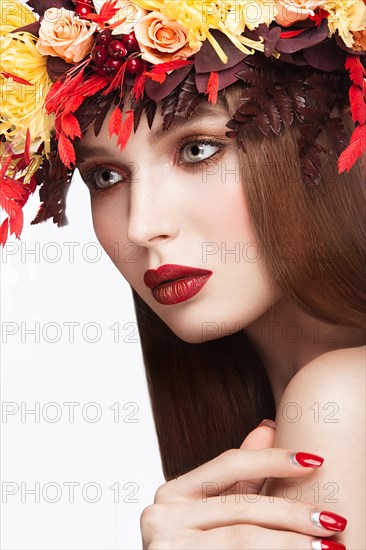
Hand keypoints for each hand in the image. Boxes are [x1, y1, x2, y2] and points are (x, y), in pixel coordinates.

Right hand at [141, 424, 346, 548]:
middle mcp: (162, 513)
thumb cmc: (191, 549)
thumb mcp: (211, 510)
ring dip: (290, 542)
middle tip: (332, 518)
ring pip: (242, 537)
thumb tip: (267, 428)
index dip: (273, 459)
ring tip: (326, 546)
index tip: (313, 460)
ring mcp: (164, 543)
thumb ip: (237, 476)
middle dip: (292, 512)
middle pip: (241, 504)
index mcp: (172, 492)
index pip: (229, 463)